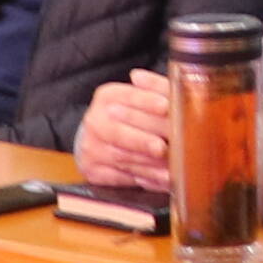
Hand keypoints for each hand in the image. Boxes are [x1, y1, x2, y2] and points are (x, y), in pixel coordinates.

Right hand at [75, 68, 173, 195]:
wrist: (98, 138)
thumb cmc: (129, 115)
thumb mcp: (141, 97)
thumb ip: (157, 88)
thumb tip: (163, 82)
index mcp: (107, 96)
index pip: (128, 97)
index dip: (147, 102)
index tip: (165, 107)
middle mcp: (96, 121)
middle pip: (122, 132)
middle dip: (146, 141)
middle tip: (165, 146)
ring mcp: (92, 147)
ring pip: (123, 157)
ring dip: (149, 165)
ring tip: (170, 170)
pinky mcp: (95, 171)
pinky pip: (123, 177)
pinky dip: (146, 180)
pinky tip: (162, 180)